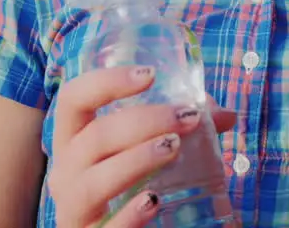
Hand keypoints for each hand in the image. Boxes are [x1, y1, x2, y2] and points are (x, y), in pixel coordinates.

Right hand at [47, 66, 236, 226]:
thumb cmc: (127, 186)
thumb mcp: (146, 150)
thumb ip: (181, 129)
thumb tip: (224, 116)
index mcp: (74, 141)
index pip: (74, 99)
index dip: (106, 82)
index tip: (149, 76)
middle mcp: (65, 172)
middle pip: (94, 137)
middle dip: (144, 121)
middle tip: (187, 117)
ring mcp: (73, 209)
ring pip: (93, 182)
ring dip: (136, 160)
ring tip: (173, 148)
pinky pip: (107, 227)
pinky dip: (129, 213)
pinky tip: (154, 200)